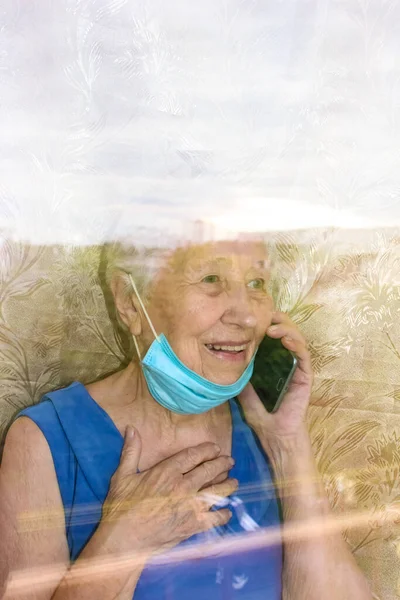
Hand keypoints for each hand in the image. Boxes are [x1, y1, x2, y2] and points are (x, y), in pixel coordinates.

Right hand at [100, 428, 236, 555]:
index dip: (207, 450)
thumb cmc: (121, 507)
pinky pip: (214, 518)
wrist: (124, 540)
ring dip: (228, 486)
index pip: (193, 456)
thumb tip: (131, 428)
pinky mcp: (192, 525)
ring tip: (234, 482)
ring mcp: (190, 506)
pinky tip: (227, 512)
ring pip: (216, 492)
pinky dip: (223, 514)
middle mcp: (182, 486)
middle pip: (209, 471)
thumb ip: (131, 451)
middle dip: (222, 464)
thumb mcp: (122, 475)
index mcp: (167, 472)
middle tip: (229, 461)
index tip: (215, 448)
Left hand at [239, 311, 312, 444]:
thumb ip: (241, 375)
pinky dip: (296, 344)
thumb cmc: (261, 415)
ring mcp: (298, 368)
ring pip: (298, 339)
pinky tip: (286, 339)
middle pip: (287, 332)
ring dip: (287, 329)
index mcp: (274, 363)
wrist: (275, 435)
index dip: (268, 322)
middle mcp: (287, 362)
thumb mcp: (244, 391)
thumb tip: (226, 358)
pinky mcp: (306, 376)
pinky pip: (304, 356)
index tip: (255, 314)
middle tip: (266, 314)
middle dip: (278, 320)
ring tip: (273, 327)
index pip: (274, 336)